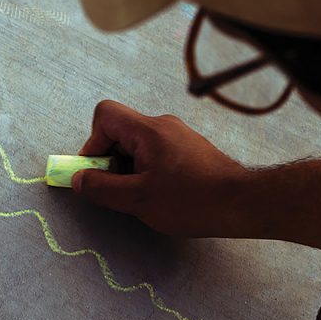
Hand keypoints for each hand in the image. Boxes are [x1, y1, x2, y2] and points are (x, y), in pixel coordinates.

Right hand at [72, 100, 250, 237]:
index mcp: (148, 130)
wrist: (242, 204)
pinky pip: (157, 153)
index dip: (92, 143)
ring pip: (139, 145)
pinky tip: (163, 195)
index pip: (106, 115)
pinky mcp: (190, 150)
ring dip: (130, 169)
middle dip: (111, 161)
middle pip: (121, 132)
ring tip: (144, 197)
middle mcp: (164, 126)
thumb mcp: (138, 199)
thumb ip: (102, 188)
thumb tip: (78, 179)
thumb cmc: (193, 201)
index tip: (95, 173)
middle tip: (119, 191)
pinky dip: (149, 171)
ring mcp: (179, 136)